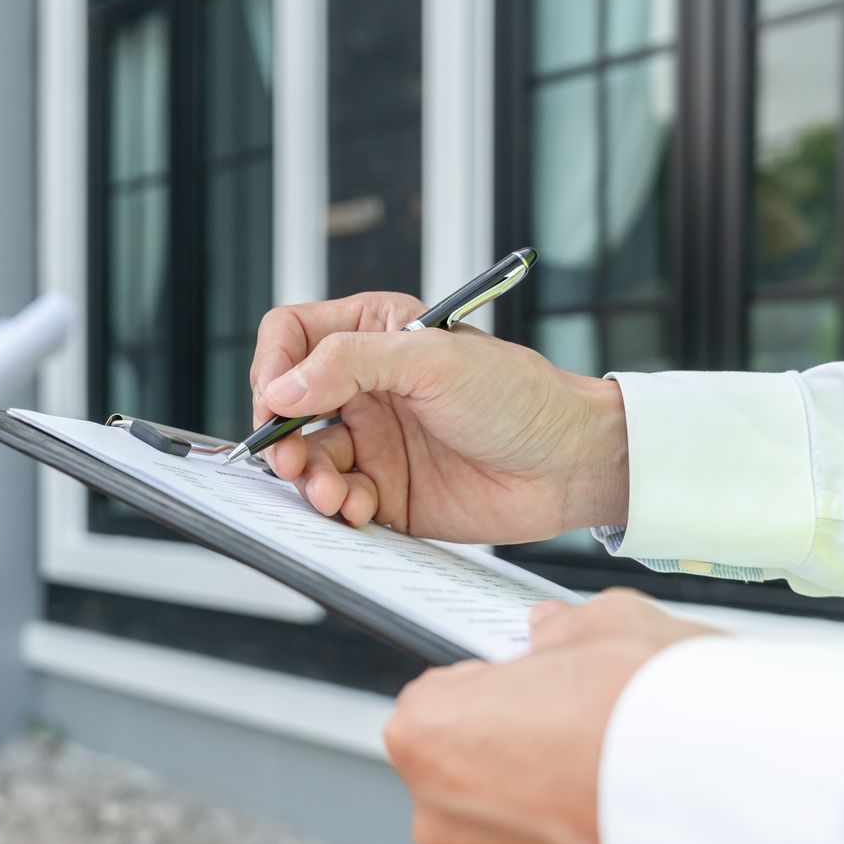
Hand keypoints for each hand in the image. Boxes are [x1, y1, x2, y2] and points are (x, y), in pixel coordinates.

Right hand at [248, 292, 627, 542]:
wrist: (570, 464)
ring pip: (308, 459)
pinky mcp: (387, 491)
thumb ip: (350, 363)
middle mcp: (366, 386)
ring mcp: (375, 441)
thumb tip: (283, 387)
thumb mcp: (432, 359)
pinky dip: (337, 508)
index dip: (273, 366)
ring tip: (331, 494)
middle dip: (281, 435)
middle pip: (288, 405)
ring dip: (308, 479)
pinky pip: (338, 500)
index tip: (275, 401)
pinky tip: (359, 509)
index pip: (292, 336)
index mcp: (374, 334)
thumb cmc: (519, 397)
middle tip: (289, 458)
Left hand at [384, 590, 721, 843]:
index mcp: (434, 739)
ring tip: (635, 799)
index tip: (541, 693)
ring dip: (561, 831)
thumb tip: (554, 631)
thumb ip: (567, 629)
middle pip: (473, 787)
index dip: (496, 694)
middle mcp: (449, 828)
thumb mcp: (616, 624)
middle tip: (597, 744)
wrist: (751, 816)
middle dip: (522, 768)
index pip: (437, 706)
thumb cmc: (669, 715)